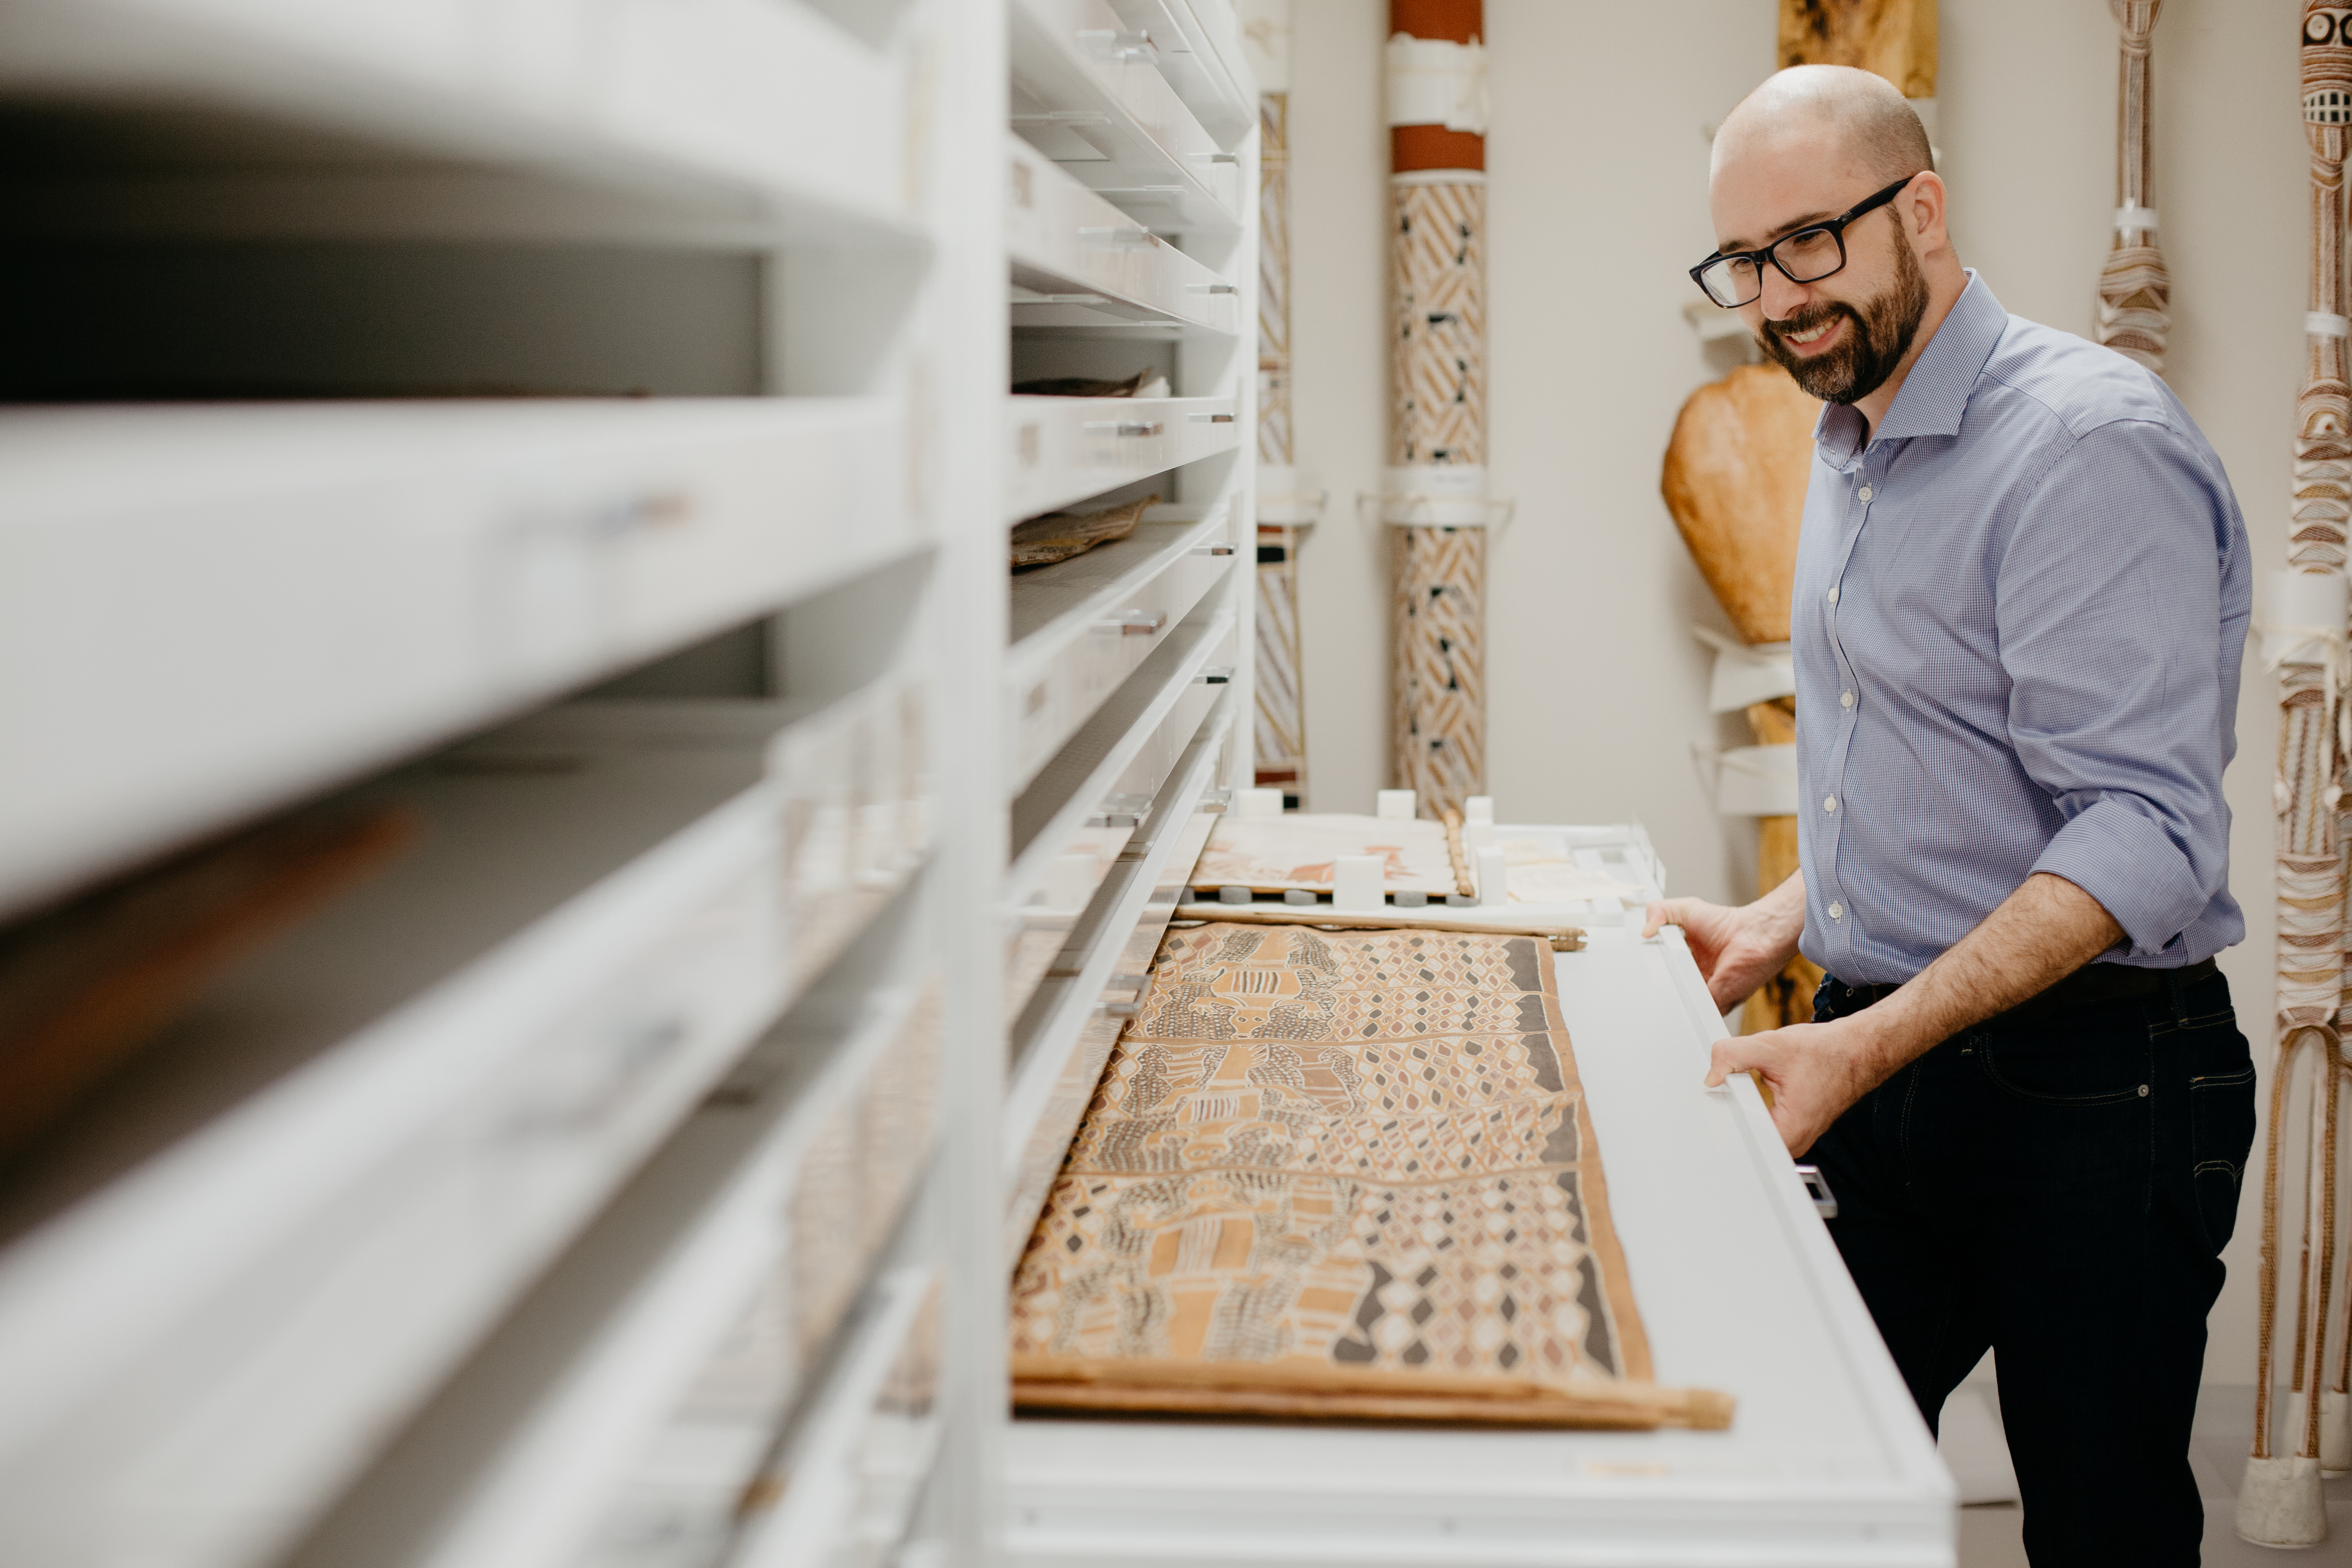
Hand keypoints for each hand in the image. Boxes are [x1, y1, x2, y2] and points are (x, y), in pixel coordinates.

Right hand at [1643, 894, 1802, 1011]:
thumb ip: (1659, 911)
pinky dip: (1684, 1010)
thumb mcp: (1686, 909)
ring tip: (1652, 996)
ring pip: (1678, 1004)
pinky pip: (1693, 1014)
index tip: (1635, 971)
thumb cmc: (1729, 925)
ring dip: (1666, 1000)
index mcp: (1684, 961)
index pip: (1660, 972)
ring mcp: (1703, 994)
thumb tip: (1644, 931)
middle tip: (1640, 985)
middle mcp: (1694, 979)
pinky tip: (1673, 1001)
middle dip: (1653, 989)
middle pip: (1667, 990)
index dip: (1648, 971)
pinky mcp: (1712, 1004)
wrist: (1755, 937)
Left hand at [1705, 1014, 1890, 1154]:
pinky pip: (1764, 1128)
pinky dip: (1751, 1112)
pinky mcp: (1794, 1129)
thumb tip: (1711, 1075)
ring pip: (1754, 1136)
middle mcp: (1794, 1142)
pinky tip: (1742, 1097)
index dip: (1721, 1129)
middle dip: (1727, 1119)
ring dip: (1740, 1115)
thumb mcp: (1772, 1047)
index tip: (1706, 1118)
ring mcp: (1795, 1138)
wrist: (1854, 1052)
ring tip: (1730, 1094)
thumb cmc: (1826, 1053)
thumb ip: (1734, 1056)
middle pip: (1747, 1143)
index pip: (1745, 1146)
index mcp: (1791, 1130)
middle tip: (1716, 1096)